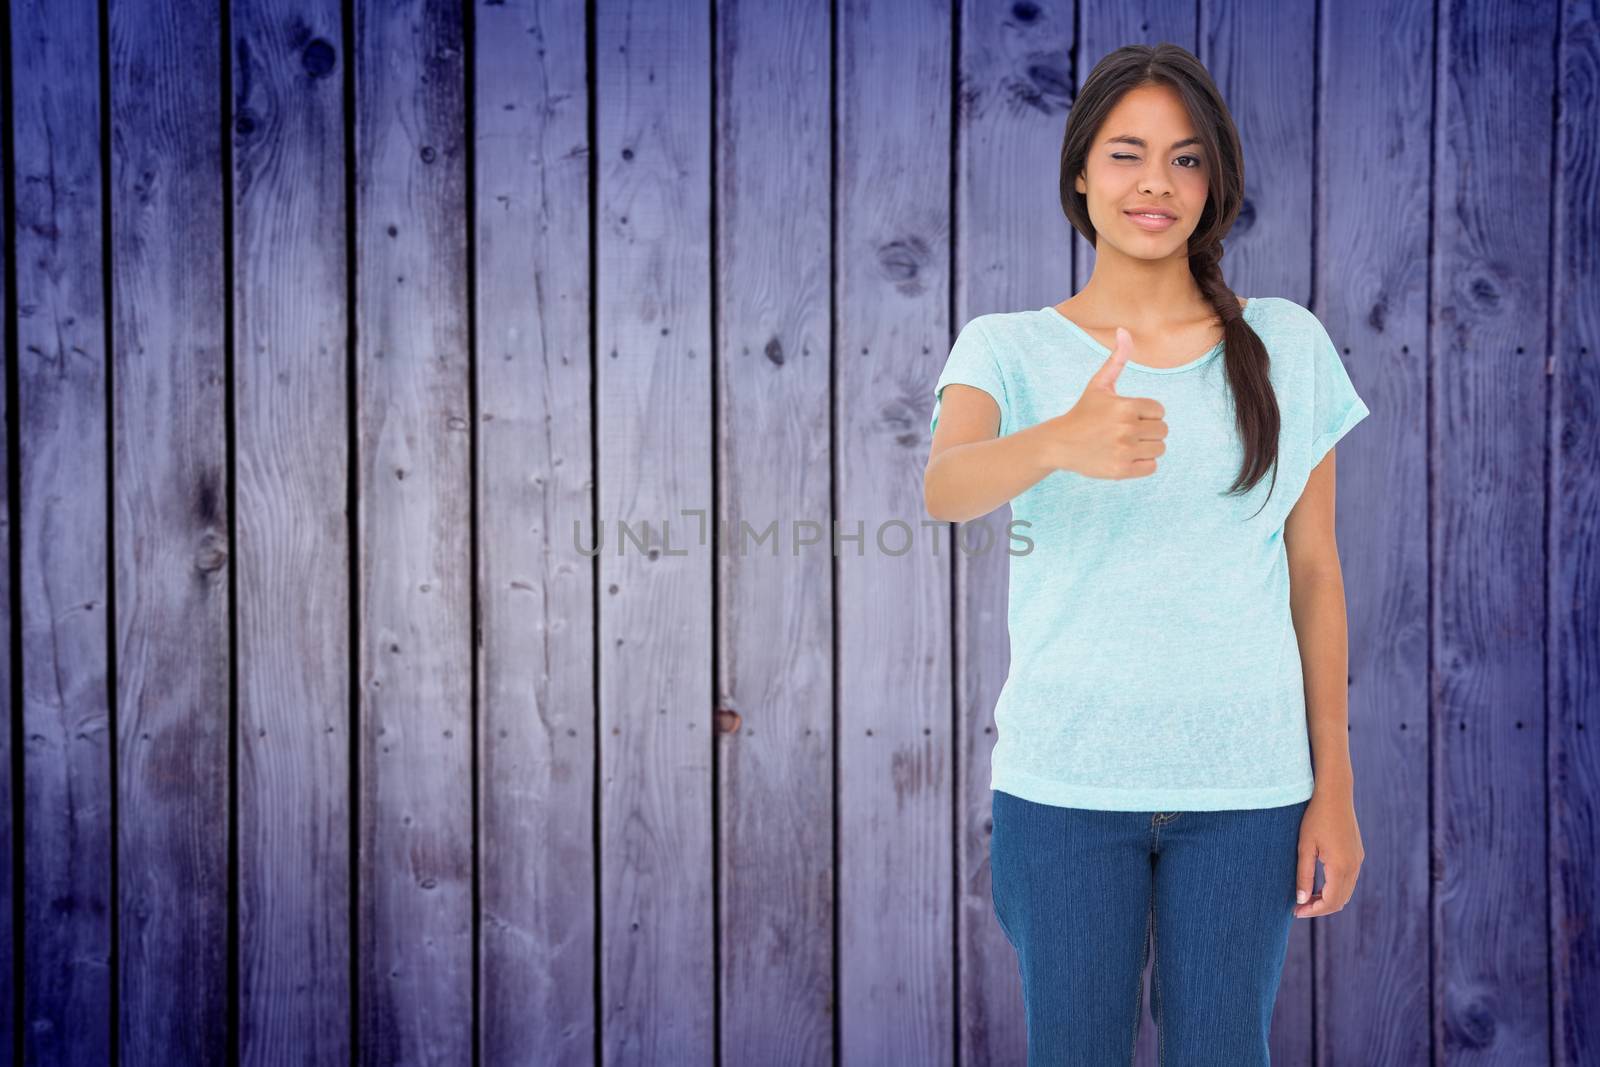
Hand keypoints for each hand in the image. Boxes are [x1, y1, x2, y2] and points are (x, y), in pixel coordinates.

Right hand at [1038, 326, 1167, 478]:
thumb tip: (1124, 330)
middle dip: (1148, 431)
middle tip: (1127, 432)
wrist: (1059, 443)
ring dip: (1147, 448)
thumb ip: (1116, 359)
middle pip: (1162, 431)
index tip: (1128, 416)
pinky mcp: (1120, 470)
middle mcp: (1126, 428)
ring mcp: (1123, 451)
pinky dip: (1142, 464)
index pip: (1159, 411)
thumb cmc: (1082, 412)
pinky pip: (1151, 467)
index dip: (1146, 413)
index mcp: (1125, 406)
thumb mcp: (1099, 384)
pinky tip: (1125, 457)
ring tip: (1127, 444)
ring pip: (1159, 449)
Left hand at [1293, 787, 1364, 918]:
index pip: (1330, 902)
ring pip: (1346, 891)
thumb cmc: (1315, 818)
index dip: (1313, 911)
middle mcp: (1354, 866)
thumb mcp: (1305, 847)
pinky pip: (1349, 880)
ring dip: (1328, 898)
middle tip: (1298, 908)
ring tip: (1306, 897)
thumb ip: (1304, 875)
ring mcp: (1358, 860)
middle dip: (1320, 908)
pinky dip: (1335, 888)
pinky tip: (1318, 884)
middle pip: (1340, 900)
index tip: (1295, 912)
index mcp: (1341, 866)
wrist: (1335, 794)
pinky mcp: (1357, 854)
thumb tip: (1302, 900)